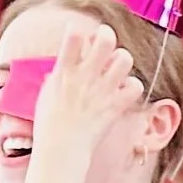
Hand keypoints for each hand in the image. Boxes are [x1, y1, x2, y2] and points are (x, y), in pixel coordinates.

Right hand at [30, 28, 144, 165]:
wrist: (60, 151)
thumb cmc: (49, 124)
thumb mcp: (46, 93)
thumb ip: (57, 75)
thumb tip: (61, 66)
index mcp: (64, 71)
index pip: (74, 35)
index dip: (78, 31)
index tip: (78, 38)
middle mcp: (85, 77)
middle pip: (105, 39)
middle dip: (106, 35)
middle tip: (103, 43)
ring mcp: (102, 91)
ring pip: (124, 59)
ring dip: (121, 60)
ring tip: (114, 69)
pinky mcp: (115, 106)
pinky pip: (135, 86)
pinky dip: (131, 87)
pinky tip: (122, 91)